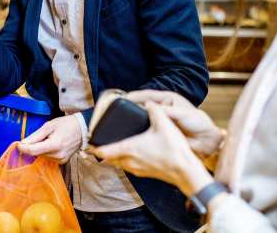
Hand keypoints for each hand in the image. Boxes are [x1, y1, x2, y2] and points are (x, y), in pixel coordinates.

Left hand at [17, 115, 81, 163]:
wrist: (83, 129)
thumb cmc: (66, 124)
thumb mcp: (49, 126)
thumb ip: (35, 136)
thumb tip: (23, 143)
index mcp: (54, 145)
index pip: (33, 151)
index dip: (24, 148)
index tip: (18, 144)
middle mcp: (58, 155)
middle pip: (37, 154)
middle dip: (34, 146)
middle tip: (39, 137)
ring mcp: (61, 160)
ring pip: (42, 156)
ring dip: (41, 149)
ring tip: (49, 138)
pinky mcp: (63, 161)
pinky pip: (49, 157)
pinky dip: (47, 152)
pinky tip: (53, 144)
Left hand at [89, 103, 212, 196]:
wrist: (186, 171)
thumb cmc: (174, 150)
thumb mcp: (164, 124)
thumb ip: (154, 110)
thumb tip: (148, 102)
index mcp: (130, 148)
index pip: (104, 151)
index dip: (94, 147)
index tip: (89, 142)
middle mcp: (130, 161)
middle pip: (109, 159)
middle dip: (103, 152)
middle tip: (100, 143)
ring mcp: (137, 169)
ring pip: (118, 164)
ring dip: (114, 157)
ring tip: (113, 147)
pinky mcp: (145, 173)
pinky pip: (129, 167)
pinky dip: (124, 161)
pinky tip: (132, 154)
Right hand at [126, 90, 223, 156]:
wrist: (207, 141)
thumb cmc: (199, 122)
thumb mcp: (181, 113)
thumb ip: (166, 111)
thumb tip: (148, 108)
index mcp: (166, 99)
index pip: (145, 95)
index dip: (133, 96)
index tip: (121, 98)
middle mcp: (161, 109)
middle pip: (141, 107)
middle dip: (130, 109)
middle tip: (117, 112)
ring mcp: (160, 121)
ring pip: (142, 120)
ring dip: (133, 122)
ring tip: (121, 125)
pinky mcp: (160, 133)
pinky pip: (146, 132)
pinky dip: (139, 133)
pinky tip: (132, 137)